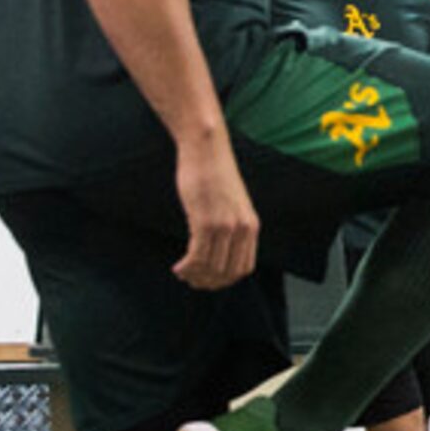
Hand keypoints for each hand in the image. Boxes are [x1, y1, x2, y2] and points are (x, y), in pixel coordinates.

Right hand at [172, 134, 258, 288]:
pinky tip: (178, 267)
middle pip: (227, 272)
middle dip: (208, 282)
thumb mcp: (232, 203)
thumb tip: (220, 248)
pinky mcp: (205, 221)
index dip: (226, 280)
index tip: (210, 281)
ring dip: (194, 276)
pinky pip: (197, 256)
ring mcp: (224, 226)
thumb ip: (232, 224)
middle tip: (192, 282)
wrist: (206, 148)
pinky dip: (187, 267)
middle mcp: (242, 229)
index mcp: (251, 226)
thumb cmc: (214, 174)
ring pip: (210, 267)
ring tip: (182, 274)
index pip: (244, 268)